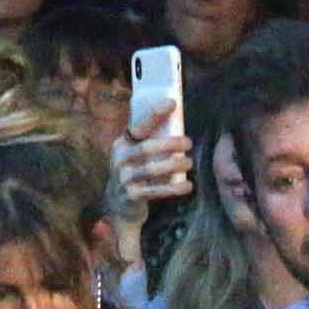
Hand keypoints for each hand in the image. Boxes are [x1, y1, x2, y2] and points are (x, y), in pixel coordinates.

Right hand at [106, 95, 193, 225]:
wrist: (119, 205)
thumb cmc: (135, 172)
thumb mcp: (135, 155)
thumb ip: (149, 141)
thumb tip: (178, 121)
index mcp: (122, 144)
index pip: (138, 126)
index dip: (155, 114)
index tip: (172, 103)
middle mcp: (119, 159)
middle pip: (146, 148)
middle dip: (170, 143)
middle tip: (188, 142)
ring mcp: (123, 179)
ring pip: (151, 170)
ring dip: (174, 165)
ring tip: (189, 162)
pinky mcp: (131, 196)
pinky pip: (155, 191)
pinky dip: (173, 189)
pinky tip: (187, 186)